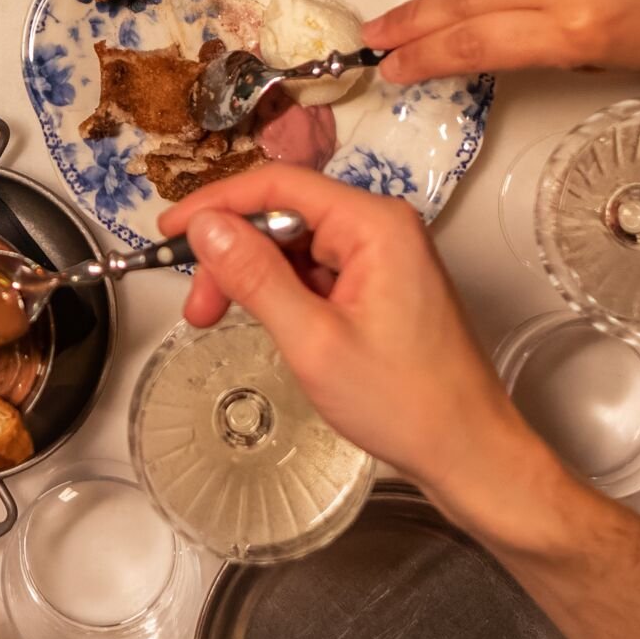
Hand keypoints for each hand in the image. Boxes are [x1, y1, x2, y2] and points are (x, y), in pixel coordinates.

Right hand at [159, 165, 533, 494]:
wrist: (470, 453)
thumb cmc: (408, 403)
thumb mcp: (313, 340)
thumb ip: (255, 276)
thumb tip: (207, 226)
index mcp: (375, 225)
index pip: (279, 185)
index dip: (217, 203)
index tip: (170, 229)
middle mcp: (382, 228)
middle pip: (283, 214)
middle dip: (232, 253)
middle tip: (196, 303)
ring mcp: (384, 256)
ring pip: (294, 244)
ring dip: (252, 276)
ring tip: (219, 318)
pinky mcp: (381, 284)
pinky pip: (316, 269)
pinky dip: (280, 291)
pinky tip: (265, 321)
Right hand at [363, 0, 639, 83]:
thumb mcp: (624, 62)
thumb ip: (552, 50)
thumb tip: (498, 42)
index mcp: (580, 26)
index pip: (476, 43)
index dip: (424, 57)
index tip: (391, 69)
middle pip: (463, 0)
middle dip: (411, 22)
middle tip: (372, 39)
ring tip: (405, 17)